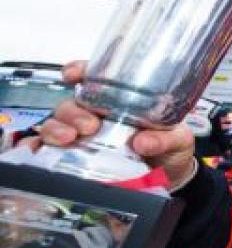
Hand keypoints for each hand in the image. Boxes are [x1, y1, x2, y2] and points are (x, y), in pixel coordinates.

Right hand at [31, 61, 196, 187]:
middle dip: (73, 111)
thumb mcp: (178, 138)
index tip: (73, 74)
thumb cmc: (170, 148)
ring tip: (69, 139)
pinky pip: (47, 150)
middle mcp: (97, 115)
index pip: (95, 79)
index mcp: (120, 101)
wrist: (169, 176)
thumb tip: (143, 141)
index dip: (80, 71)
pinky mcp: (74, 158)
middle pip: (72, 104)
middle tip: (89, 126)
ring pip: (56, 123)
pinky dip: (38, 148)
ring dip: (56, 129)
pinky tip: (41, 150)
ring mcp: (83, 136)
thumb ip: (165, 137)